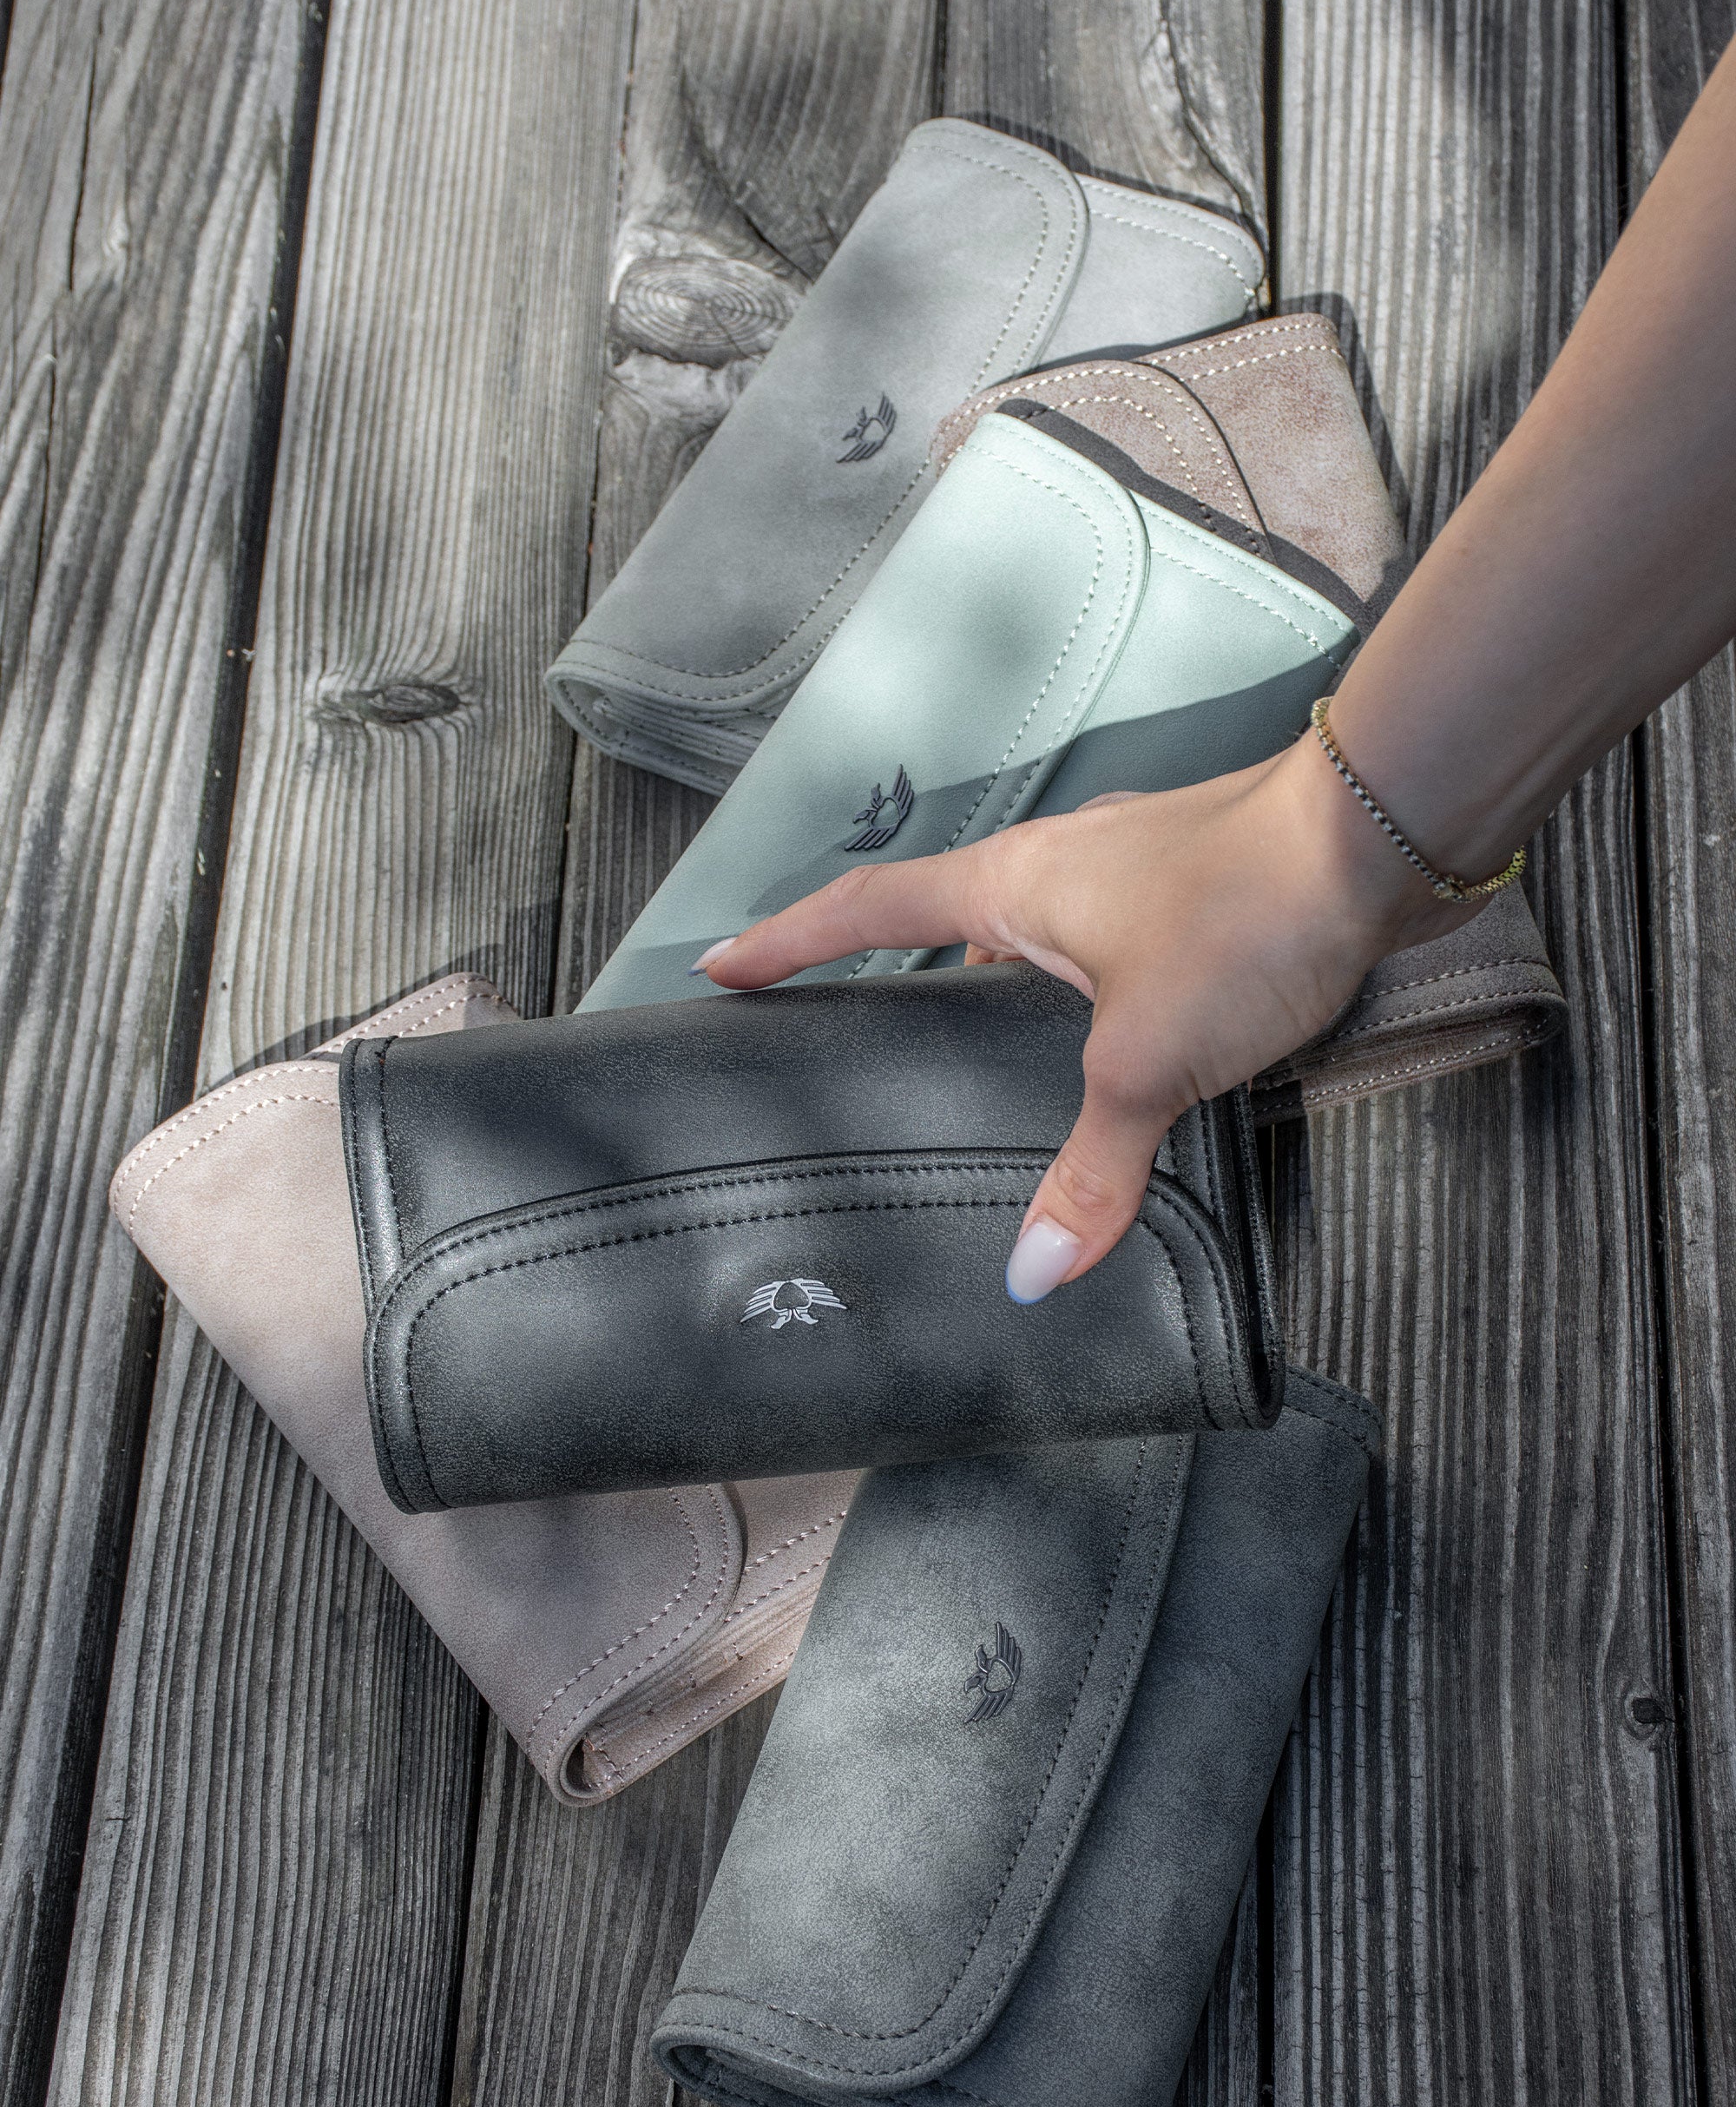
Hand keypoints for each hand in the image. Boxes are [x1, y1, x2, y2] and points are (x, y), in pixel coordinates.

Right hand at [698, 731, 1462, 1297]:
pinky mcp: (1193, 893)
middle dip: (887, 964)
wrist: (1380, 835)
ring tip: (970, 1053)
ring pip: (1030, 932)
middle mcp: (1060, 868)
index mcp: (1014, 886)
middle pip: (942, 916)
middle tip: (843, 1021)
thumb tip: (1030, 1271)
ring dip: (990, 979)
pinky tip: (1103, 1045)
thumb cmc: (1245, 914)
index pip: (867, 910)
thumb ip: (1088, 1169)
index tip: (723, 964)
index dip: (790, 943)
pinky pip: (1097, 945)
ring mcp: (1129, 874)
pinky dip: (1071, 991)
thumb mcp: (1149, 1060)